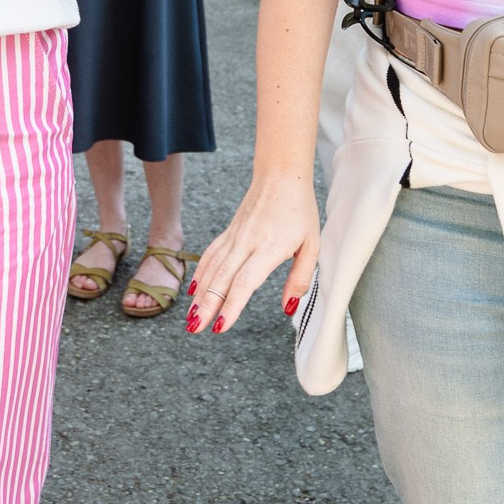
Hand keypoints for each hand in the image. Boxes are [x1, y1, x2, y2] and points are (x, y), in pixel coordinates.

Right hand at [186, 172, 319, 334]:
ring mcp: (235, 236)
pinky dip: (200, 273)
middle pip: (222, 278)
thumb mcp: (312, 245)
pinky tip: (194, 290)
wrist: (281, 175)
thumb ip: (300, 278)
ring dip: (201, 294)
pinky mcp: (229, 232)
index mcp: (270, 247)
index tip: (221, 326)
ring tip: (191, 316)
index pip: (245, 282)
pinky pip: (211, 254)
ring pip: (212, 268)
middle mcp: (247, 242)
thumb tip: (289, 306)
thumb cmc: (300, 210)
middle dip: (208, 306)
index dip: (231, 306)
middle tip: (196, 328)